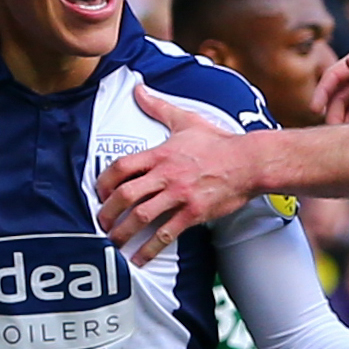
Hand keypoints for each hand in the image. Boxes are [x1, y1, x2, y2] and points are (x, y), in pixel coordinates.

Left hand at [97, 85, 266, 262]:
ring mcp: (179, 194)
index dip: (103, 183)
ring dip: (123, 233)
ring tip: (114, 243)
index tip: (99, 194)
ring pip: (141, 216)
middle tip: (101, 223)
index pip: (121, 167)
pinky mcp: (193, 212)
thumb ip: (158, 107)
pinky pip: (166, 233)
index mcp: (160, 153)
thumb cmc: (219, 142)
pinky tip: (139, 259)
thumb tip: (138, 88)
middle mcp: (166, 174)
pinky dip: (149, 249)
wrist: (250, 161)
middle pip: (125, 194)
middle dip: (107, 212)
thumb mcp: (186, 120)